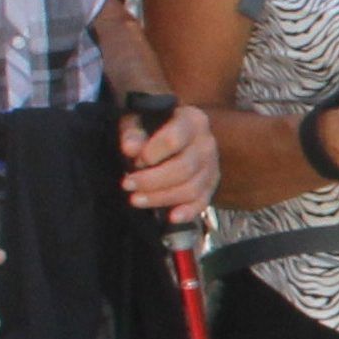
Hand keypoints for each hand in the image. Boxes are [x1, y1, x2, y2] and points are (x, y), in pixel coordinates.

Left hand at [119, 92, 215, 216]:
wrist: (173, 136)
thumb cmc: (152, 126)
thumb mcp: (139, 121)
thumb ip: (133, 132)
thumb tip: (130, 148)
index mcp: (192, 120)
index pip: (175, 139)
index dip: (153, 153)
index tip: (135, 161)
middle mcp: (207, 143)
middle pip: (184, 167)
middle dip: (152, 180)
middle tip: (127, 184)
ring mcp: (212, 166)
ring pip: (191, 188)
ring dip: (161, 198)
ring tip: (135, 199)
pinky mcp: (211, 185)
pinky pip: (202, 202)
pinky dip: (187, 212)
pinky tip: (171, 217)